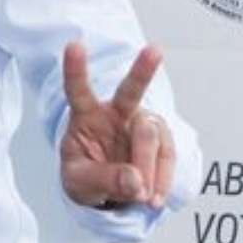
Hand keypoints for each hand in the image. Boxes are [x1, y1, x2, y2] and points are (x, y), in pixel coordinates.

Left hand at [60, 41, 175, 209]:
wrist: (106, 192)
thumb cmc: (85, 177)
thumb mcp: (80, 184)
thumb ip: (103, 180)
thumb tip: (135, 181)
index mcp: (85, 116)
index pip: (77, 90)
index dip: (75, 69)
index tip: (74, 44)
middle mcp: (114, 113)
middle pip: (130, 91)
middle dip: (142, 69)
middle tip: (155, 50)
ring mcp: (140, 124)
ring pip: (150, 134)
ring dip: (148, 167)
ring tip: (141, 196)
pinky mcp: (160, 141)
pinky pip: (167, 155)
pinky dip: (162, 180)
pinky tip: (154, 197)